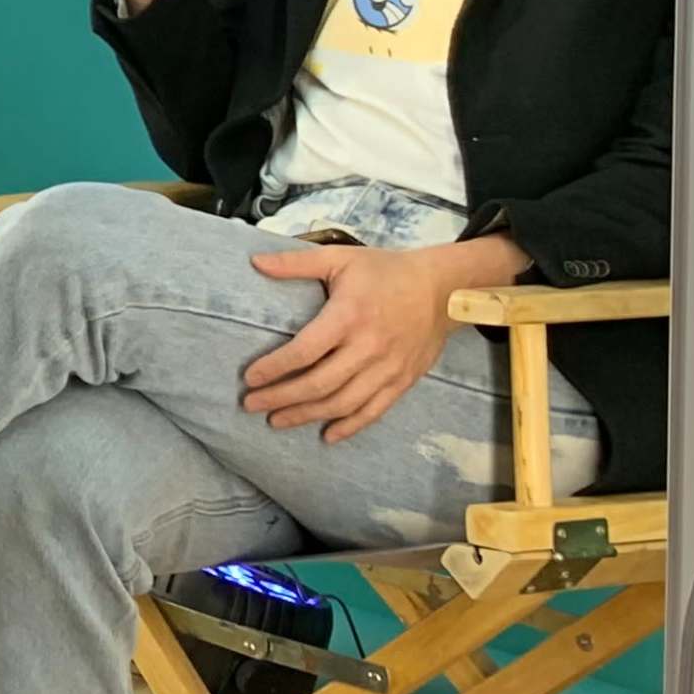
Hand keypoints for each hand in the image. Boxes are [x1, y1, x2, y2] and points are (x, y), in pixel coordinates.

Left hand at [241, 243, 451, 440]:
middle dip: (281, 398)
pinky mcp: (404, 381)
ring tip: (277, 421)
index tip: (249, 377)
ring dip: (307, 415)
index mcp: (348, 317)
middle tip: (251, 405)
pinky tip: (327, 435)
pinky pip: (374, 411)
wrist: (444, 290)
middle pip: (319, 384)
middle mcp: (368, 348)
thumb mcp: (339, 258)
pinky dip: (350, 426)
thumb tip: (255, 262)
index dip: (274, 367)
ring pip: (343, 403)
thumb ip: (295, 262)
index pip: (304, 351)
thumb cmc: (386, 271)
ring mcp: (388, 369)